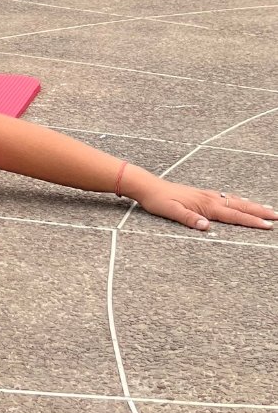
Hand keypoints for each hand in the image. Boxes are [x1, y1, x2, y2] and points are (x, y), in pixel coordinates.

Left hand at [132, 178, 276, 232]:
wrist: (147, 185)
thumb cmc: (157, 200)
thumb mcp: (170, 211)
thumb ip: (188, 219)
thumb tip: (206, 227)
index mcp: (204, 205)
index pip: (233, 215)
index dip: (251, 221)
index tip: (268, 225)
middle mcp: (208, 198)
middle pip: (239, 205)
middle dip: (258, 211)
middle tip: (276, 215)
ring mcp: (205, 195)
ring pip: (234, 200)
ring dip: (251, 205)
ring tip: (266, 208)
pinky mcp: (200, 194)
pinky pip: (225, 197)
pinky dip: (237, 200)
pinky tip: (240, 200)